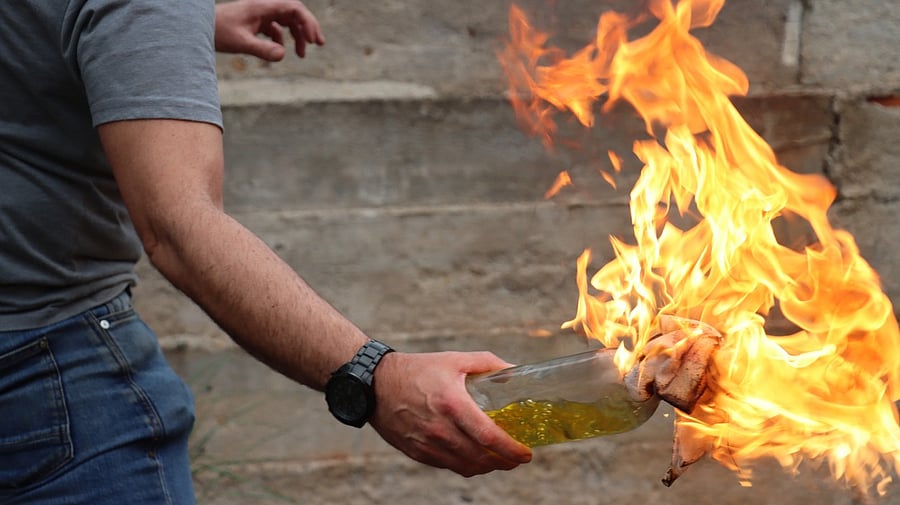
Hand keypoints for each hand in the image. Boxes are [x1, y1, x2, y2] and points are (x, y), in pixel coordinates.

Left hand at [214, 0, 324, 60]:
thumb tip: (283, 55)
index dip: (308, 23)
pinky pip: (276, 27)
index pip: (294, 9)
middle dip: (308, 27)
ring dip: (297, 35)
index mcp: (263, 6)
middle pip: (294, 13)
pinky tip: (281, 51)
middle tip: (319, 44)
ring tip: (301, 54)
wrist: (199, 28)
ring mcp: (260, 14)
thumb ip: (262, 50)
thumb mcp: (240, 43)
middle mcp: (264, 7)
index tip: (314, 41)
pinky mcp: (255, 22)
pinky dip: (283, 38)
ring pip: (286, 21)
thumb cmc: (217, 32)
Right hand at [369, 351, 532, 476]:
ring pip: (466, 467)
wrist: (375, 384)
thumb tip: (513, 370)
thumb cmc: (417, 370)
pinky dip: (466, 466)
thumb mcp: (454, 359)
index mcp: (452, 404)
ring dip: (487, 467)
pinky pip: (448, 466)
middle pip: (481, 458)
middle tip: (517, 458)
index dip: (511, 449)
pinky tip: (474, 458)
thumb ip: (486, 363)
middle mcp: (440, 428)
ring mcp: (427, 443)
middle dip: (505, 462)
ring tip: (498, 460)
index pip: (489, 436)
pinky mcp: (417, 452)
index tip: (526, 453)